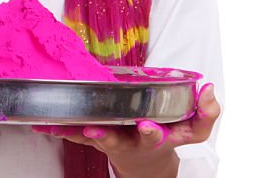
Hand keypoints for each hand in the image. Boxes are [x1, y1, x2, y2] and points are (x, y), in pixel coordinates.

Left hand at [36, 83, 220, 177]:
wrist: (147, 164)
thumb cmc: (167, 137)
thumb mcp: (191, 130)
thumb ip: (205, 112)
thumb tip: (209, 88)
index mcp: (155, 139)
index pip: (156, 135)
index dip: (151, 131)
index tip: (146, 124)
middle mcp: (129, 143)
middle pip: (118, 141)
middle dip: (107, 135)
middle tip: (96, 129)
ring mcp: (110, 142)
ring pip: (91, 138)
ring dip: (76, 132)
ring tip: (62, 124)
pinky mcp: (94, 138)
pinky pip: (74, 134)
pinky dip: (59, 129)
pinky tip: (44, 124)